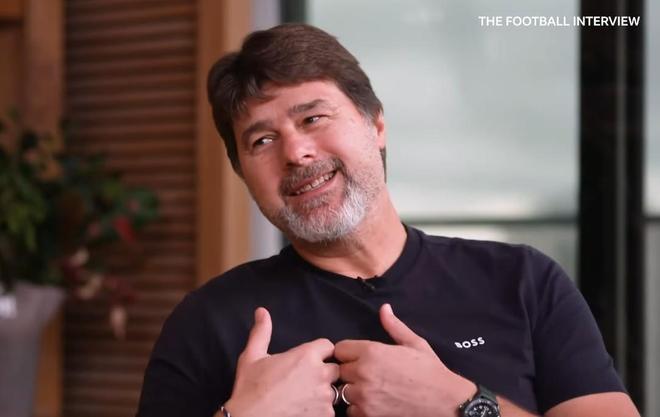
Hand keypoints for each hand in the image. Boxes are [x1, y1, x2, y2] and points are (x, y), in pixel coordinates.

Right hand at [223, 307, 338, 416]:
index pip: (328, 346)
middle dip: (324, 373)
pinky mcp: (324, 416)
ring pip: (333, 391)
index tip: (308, 361)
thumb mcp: (252, 356)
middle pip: (335, 369)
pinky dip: (320, 411)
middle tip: (305, 381)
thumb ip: (261, 332)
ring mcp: (324, 397)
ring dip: (323, 393)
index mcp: (306, 356)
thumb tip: (261, 311)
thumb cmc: (250, 389)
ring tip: (303, 398)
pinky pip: (330, 411)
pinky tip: (305, 410)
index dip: (320, 352)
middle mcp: (320, 374)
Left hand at [334, 304, 475, 416]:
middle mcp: (364, 372)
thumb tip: (384, 308)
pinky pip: (351, 411)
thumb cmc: (430, 371)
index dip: (349, 353)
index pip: (340, 349)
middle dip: (351, 371)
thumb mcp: (414, 343)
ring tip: (371, 390)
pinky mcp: (368, 415)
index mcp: (372, 351)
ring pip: (344, 391)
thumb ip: (394, 326)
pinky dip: (359, 409)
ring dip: (354, 391)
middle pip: (340, 370)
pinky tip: (373, 403)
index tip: (359, 357)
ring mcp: (364, 396)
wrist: (445, 401)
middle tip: (368, 374)